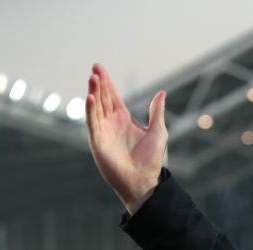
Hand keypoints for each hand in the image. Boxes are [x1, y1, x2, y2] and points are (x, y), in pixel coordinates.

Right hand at [86, 63, 166, 213]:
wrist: (143, 180)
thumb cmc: (151, 159)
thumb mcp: (158, 131)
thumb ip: (157, 111)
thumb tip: (162, 92)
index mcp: (123, 118)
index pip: (112, 96)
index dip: (107, 82)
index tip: (100, 67)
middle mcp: (111, 122)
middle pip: (102, 98)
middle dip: (99, 83)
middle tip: (95, 67)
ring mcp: (103, 131)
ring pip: (95, 107)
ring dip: (93, 92)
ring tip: (93, 78)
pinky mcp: (97, 141)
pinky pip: (92, 123)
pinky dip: (90, 110)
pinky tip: (90, 98)